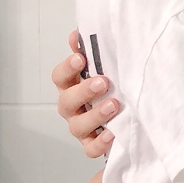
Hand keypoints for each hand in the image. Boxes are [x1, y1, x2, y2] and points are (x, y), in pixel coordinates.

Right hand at [53, 29, 121, 155]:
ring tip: (113, 105)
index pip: (59, 77)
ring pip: (78, 126)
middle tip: (102, 82)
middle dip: (83, 91)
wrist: (124, 115)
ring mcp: (80, 127)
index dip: (67, 68)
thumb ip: (89, 51)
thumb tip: (77, 33)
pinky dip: (100, 142)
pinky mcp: (92, 144)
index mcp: (71, 86)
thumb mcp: (101, 67)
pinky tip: (112, 133)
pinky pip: (91, 148)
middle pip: (66, 101)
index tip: (80, 59)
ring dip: (95, 115)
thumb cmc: (108, 87)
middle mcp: (72, 108)